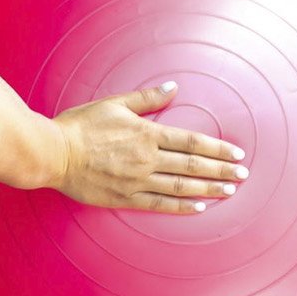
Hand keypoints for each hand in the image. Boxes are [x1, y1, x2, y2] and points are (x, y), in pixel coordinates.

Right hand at [49, 82, 247, 213]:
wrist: (53, 153)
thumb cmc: (80, 125)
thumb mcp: (114, 103)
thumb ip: (146, 98)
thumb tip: (173, 87)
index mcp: (146, 133)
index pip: (191, 141)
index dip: (217, 148)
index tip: (237, 153)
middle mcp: (146, 159)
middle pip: (192, 165)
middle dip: (220, 171)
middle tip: (243, 176)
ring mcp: (136, 180)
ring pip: (180, 186)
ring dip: (207, 189)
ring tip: (229, 191)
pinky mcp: (124, 197)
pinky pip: (159, 204)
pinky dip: (180, 206)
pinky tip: (198, 207)